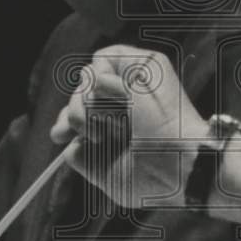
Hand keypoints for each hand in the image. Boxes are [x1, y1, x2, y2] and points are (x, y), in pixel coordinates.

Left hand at [50, 44, 207, 208]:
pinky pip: (101, 63)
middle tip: (84, 134)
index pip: (86, 108)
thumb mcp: (108, 175)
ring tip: (104, 129)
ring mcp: (137, 81)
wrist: (181, 167)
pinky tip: (119, 109)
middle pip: (82, 91)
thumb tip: (68, 145)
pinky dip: (100, 87)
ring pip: (87, 77)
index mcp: (126, 121)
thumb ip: (83, 158)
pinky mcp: (146, 63)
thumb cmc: (155, 176)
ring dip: (85, 105)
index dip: (68, 118)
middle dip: (72, 113)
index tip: (59, 135)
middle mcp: (130, 99)